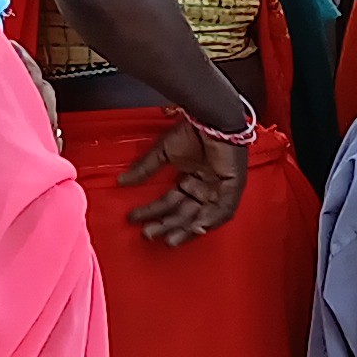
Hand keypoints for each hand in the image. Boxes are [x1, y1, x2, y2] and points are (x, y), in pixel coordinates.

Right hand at [114, 115, 248, 246]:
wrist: (210, 117)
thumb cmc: (192, 130)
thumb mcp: (163, 152)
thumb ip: (145, 168)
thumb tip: (123, 182)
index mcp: (191, 178)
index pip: (171, 202)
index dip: (154, 212)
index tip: (136, 219)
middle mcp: (206, 186)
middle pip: (186, 213)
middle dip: (168, 225)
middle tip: (151, 234)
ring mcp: (220, 187)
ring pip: (204, 216)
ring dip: (186, 229)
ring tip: (170, 238)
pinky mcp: (233, 186)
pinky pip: (224, 209)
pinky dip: (210, 219)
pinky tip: (195, 228)